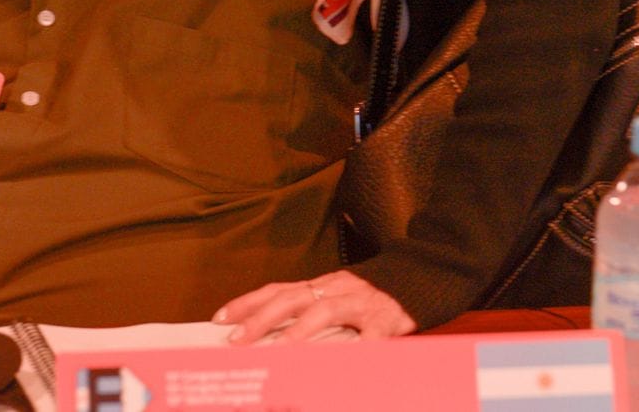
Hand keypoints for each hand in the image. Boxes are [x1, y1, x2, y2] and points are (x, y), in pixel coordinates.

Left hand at [214, 271, 414, 343]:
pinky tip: (347, 362)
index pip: (276, 290)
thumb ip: (309, 314)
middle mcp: (335, 290)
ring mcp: (360, 303)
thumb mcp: (336, 299)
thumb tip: (266, 336)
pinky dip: (359, 348)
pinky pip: (372, 336)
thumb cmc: (371, 297)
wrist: (419, 277)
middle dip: (261, 319)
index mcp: (320, 286)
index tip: (218, 319)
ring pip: (325, 311)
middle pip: (292, 299)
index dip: (246, 303)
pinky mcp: (386, 319)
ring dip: (299, 331)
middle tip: (237, 339)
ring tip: (280, 350)